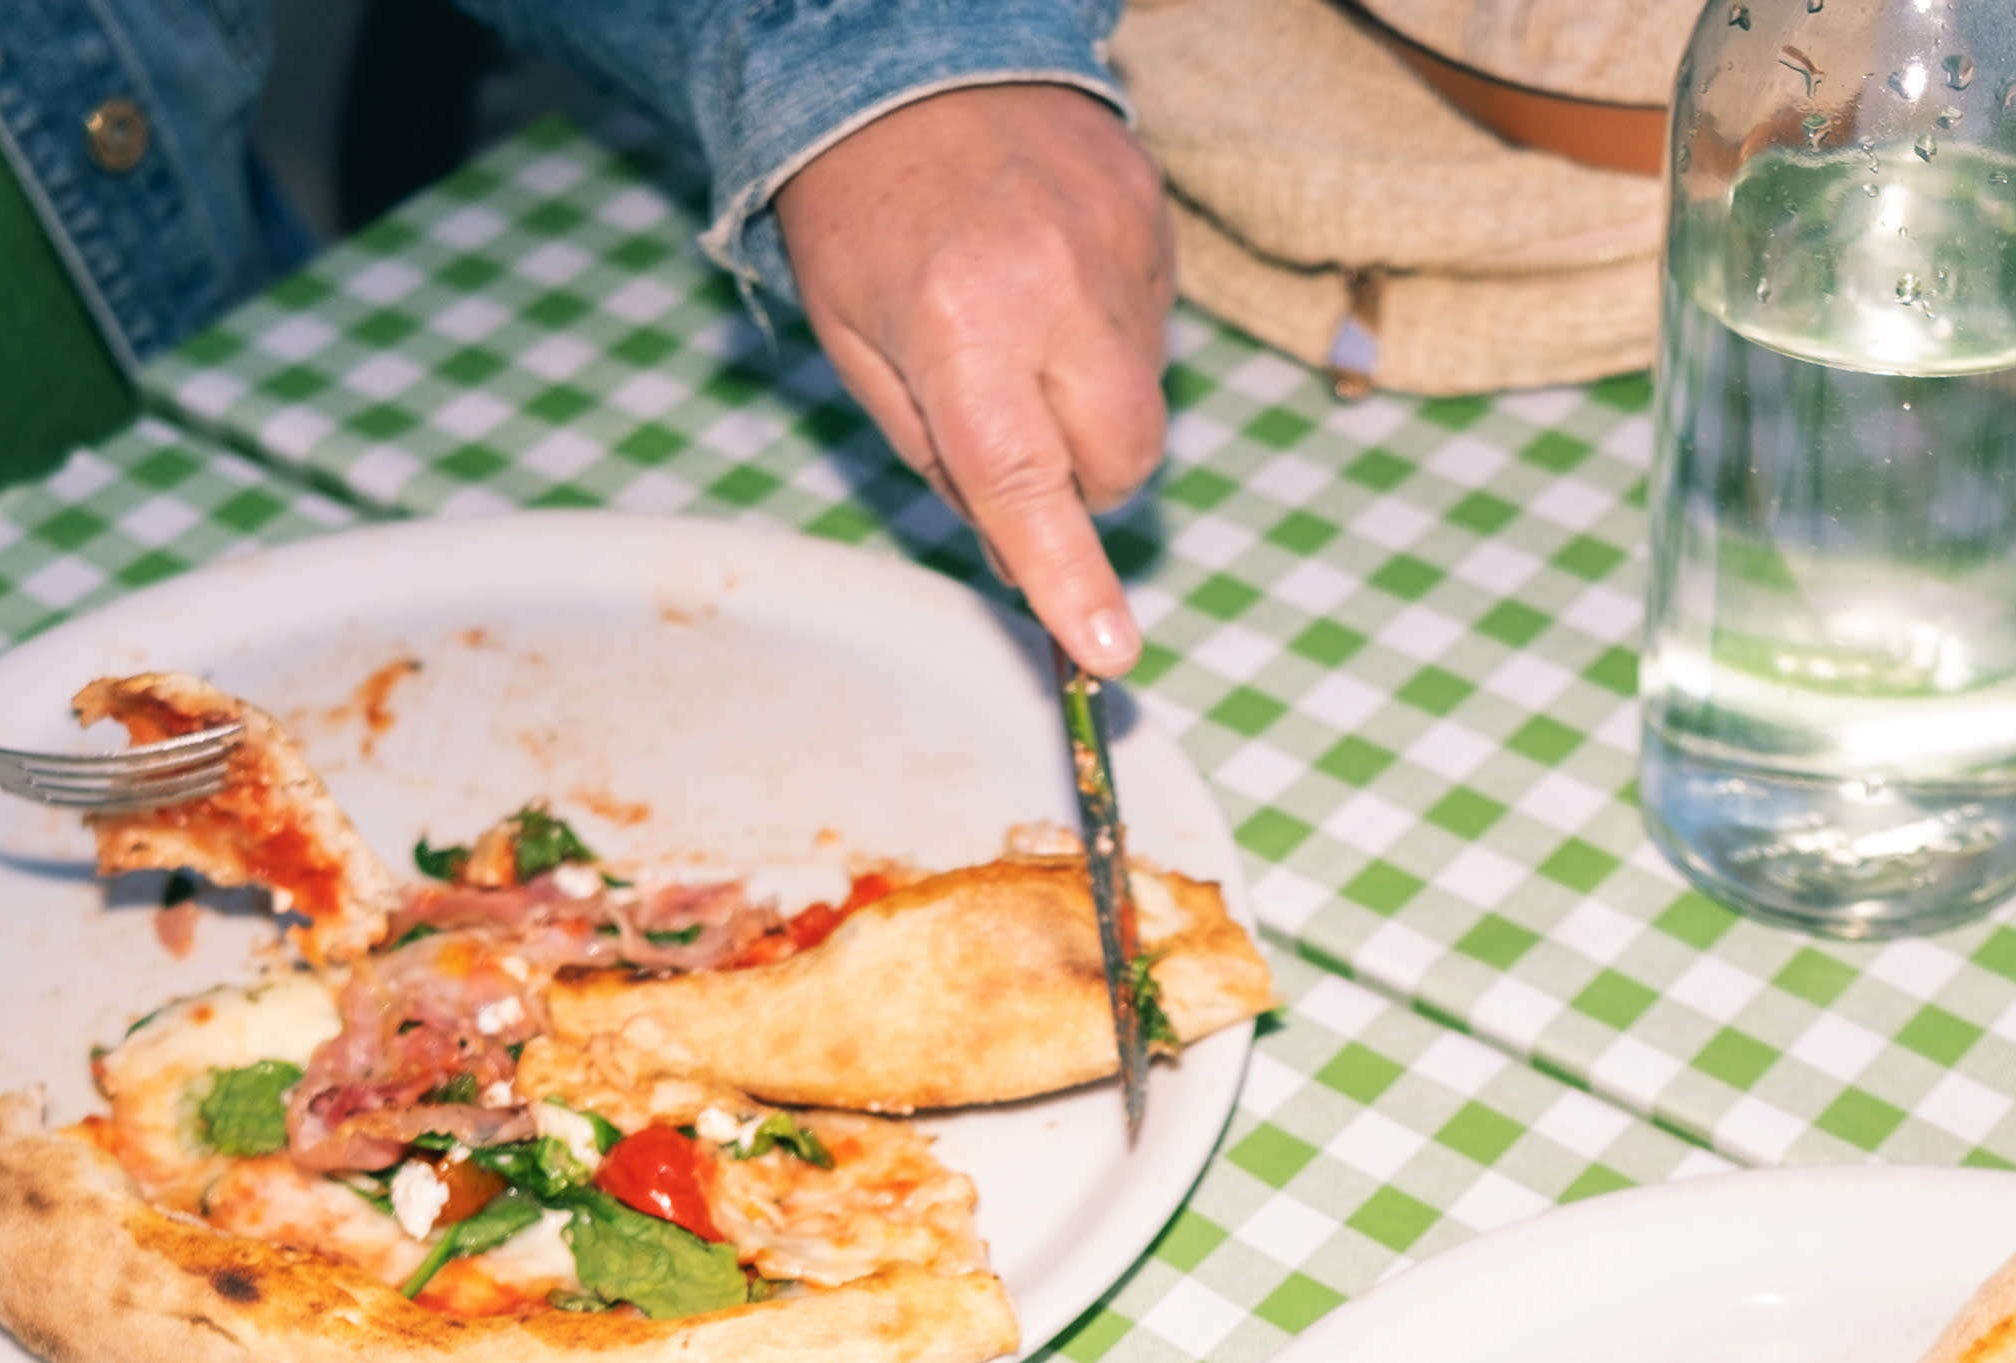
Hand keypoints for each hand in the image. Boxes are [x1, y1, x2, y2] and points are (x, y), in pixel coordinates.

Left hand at [775, 84, 1171, 677]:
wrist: (909, 57)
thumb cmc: (865, 216)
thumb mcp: (861, 346)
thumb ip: (938, 457)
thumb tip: (1015, 550)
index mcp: (959, 328)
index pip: (1024, 483)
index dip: (1067, 575)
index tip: (1108, 650)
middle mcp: (1053, 291)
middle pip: (1118, 462)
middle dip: (1079, 482)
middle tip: (1014, 432)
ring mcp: (1119, 252)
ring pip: (1143, 404)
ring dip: (1090, 404)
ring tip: (1021, 329)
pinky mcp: (1154, 220)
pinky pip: (1154, 330)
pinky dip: (1109, 337)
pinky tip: (1052, 282)